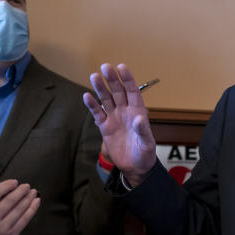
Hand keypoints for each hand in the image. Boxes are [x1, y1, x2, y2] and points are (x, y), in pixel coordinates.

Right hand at [0, 179, 39, 234]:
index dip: (6, 185)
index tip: (13, 182)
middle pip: (10, 201)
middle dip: (20, 191)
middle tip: (26, 186)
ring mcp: (3, 227)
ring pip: (19, 210)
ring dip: (28, 199)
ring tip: (33, 192)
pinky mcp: (11, 234)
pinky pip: (24, 220)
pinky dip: (31, 210)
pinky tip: (35, 202)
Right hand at [83, 63, 156, 186]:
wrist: (135, 167)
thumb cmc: (145, 155)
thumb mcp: (147, 144)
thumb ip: (143, 131)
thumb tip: (139, 118)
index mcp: (138, 112)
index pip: (132, 91)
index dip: (127, 79)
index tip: (121, 67)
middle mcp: (125, 112)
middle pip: (118, 92)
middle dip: (112, 79)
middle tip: (105, 67)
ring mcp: (114, 118)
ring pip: (106, 99)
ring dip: (100, 88)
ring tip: (94, 76)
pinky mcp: (105, 127)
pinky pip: (97, 113)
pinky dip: (92, 105)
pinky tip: (87, 96)